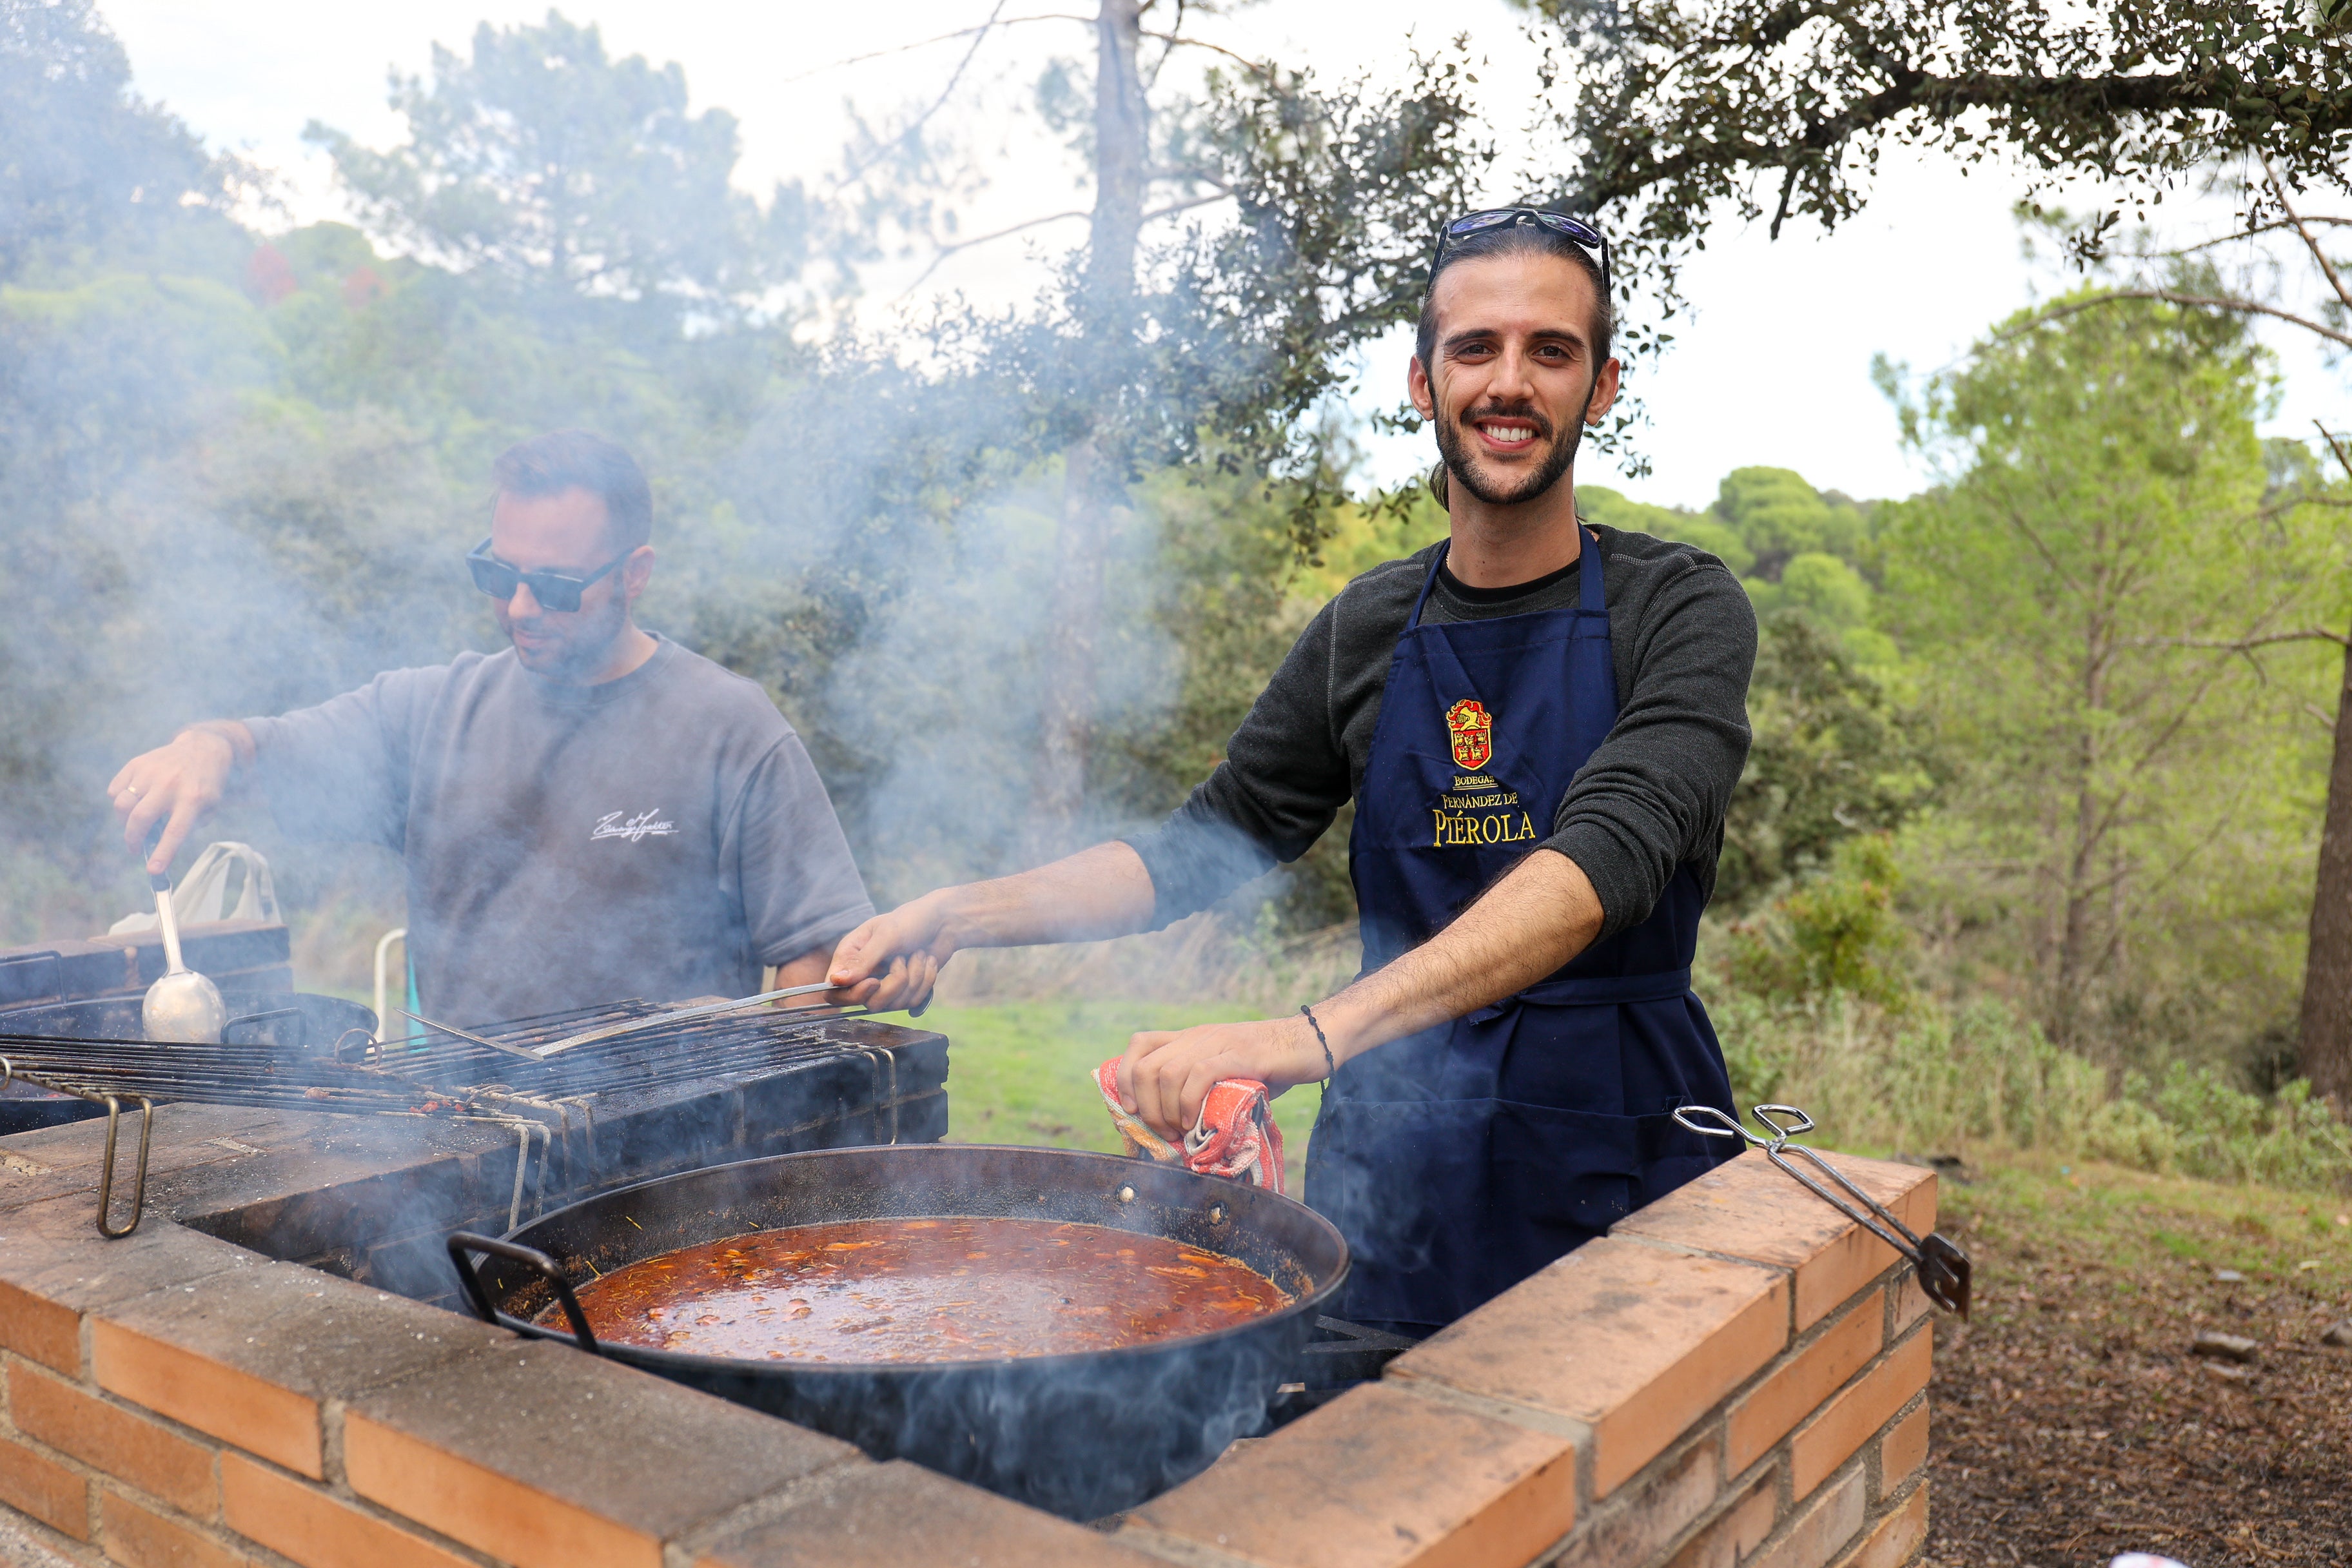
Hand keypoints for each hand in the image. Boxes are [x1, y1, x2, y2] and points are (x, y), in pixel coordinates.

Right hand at [107, 728, 239, 873]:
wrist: (202, 748)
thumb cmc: (205, 785)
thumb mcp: (210, 807)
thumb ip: (187, 826)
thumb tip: (158, 844)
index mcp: (193, 798)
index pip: (175, 831)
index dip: (162, 853)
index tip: (152, 870)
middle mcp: (170, 784)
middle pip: (140, 818)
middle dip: (132, 839)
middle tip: (135, 848)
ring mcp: (150, 772)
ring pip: (121, 805)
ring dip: (124, 821)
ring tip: (136, 823)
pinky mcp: (136, 764)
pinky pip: (115, 790)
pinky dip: (119, 801)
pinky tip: (133, 801)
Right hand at [826, 893, 964, 1012]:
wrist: (944, 921)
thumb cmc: (912, 920)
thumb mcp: (887, 935)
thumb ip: (862, 960)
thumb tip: (836, 981)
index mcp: (850, 955)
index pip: (835, 991)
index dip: (854, 994)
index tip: (875, 982)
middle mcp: (864, 973)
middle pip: (868, 1002)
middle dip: (893, 984)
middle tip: (902, 959)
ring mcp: (885, 983)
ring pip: (893, 1004)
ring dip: (914, 978)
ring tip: (918, 954)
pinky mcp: (905, 991)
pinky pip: (912, 1002)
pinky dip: (925, 981)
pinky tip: (927, 961)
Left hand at [1117, 1014, 1331, 1142]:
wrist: (1312, 1042)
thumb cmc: (1273, 1066)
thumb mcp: (1229, 1074)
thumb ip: (1206, 1090)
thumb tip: (1183, 1131)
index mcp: (1192, 1038)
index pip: (1140, 1044)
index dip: (1125, 1078)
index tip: (1132, 1110)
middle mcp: (1199, 1036)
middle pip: (1146, 1066)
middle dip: (1147, 1107)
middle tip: (1164, 1133)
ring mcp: (1219, 1043)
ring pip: (1167, 1072)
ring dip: (1167, 1111)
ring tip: (1181, 1133)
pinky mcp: (1241, 1055)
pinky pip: (1200, 1074)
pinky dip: (1189, 1102)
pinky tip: (1196, 1121)